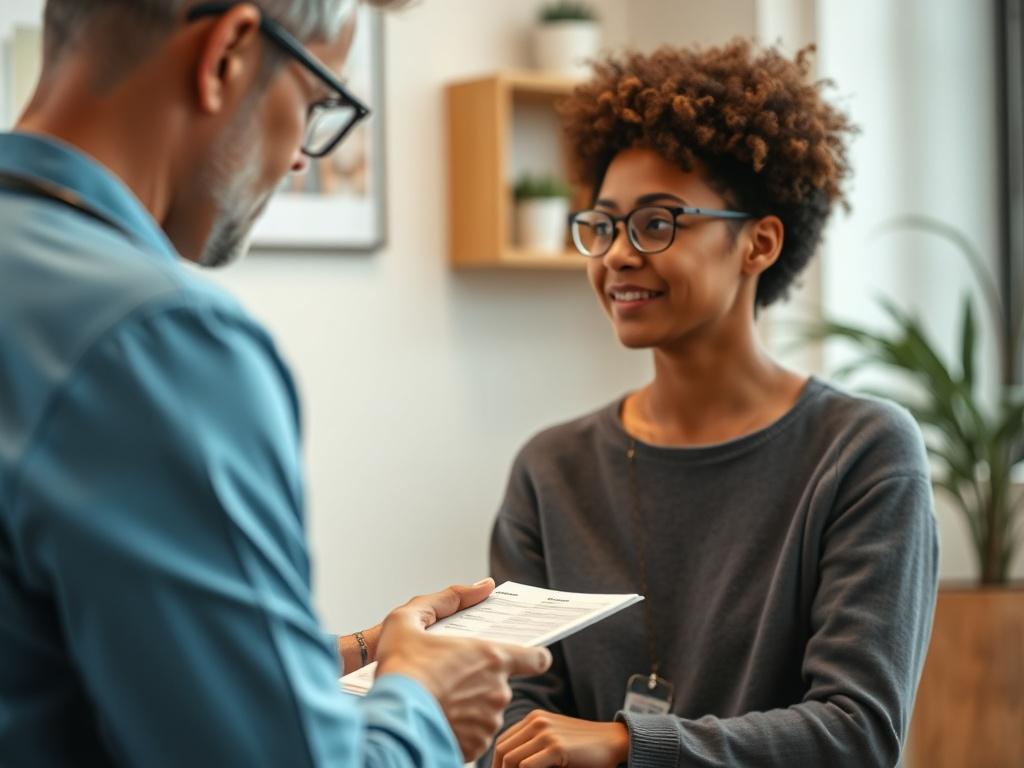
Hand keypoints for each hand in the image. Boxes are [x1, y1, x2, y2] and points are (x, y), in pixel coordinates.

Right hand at [375, 580, 552, 760]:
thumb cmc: (400, 668)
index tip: (523, 658)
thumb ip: (449, 598)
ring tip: (441, 701)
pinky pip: (475, 735)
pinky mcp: (476, 746)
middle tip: (451, 679)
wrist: (391, 719)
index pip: (536, 658)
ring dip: (471, 707)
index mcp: (491, 657)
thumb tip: (484, 586)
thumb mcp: (409, 618)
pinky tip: (439, 720)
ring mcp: (489, 721)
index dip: (531, 657)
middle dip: (481, 682)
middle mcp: (498, 691)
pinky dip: (461, 729)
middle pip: (502, 685)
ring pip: (488, 712)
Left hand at [492, 711, 628, 767]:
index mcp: (534, 718)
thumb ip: (533, 747)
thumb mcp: (554, 741)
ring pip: (511, 759)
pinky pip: (527, 767)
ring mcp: (546, 733)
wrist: (614, 741)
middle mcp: (536, 721)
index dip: (496, 763)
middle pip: (502, 750)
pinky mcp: (556, 747)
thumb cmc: (584, 748)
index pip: (502, 741)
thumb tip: (508, 765)